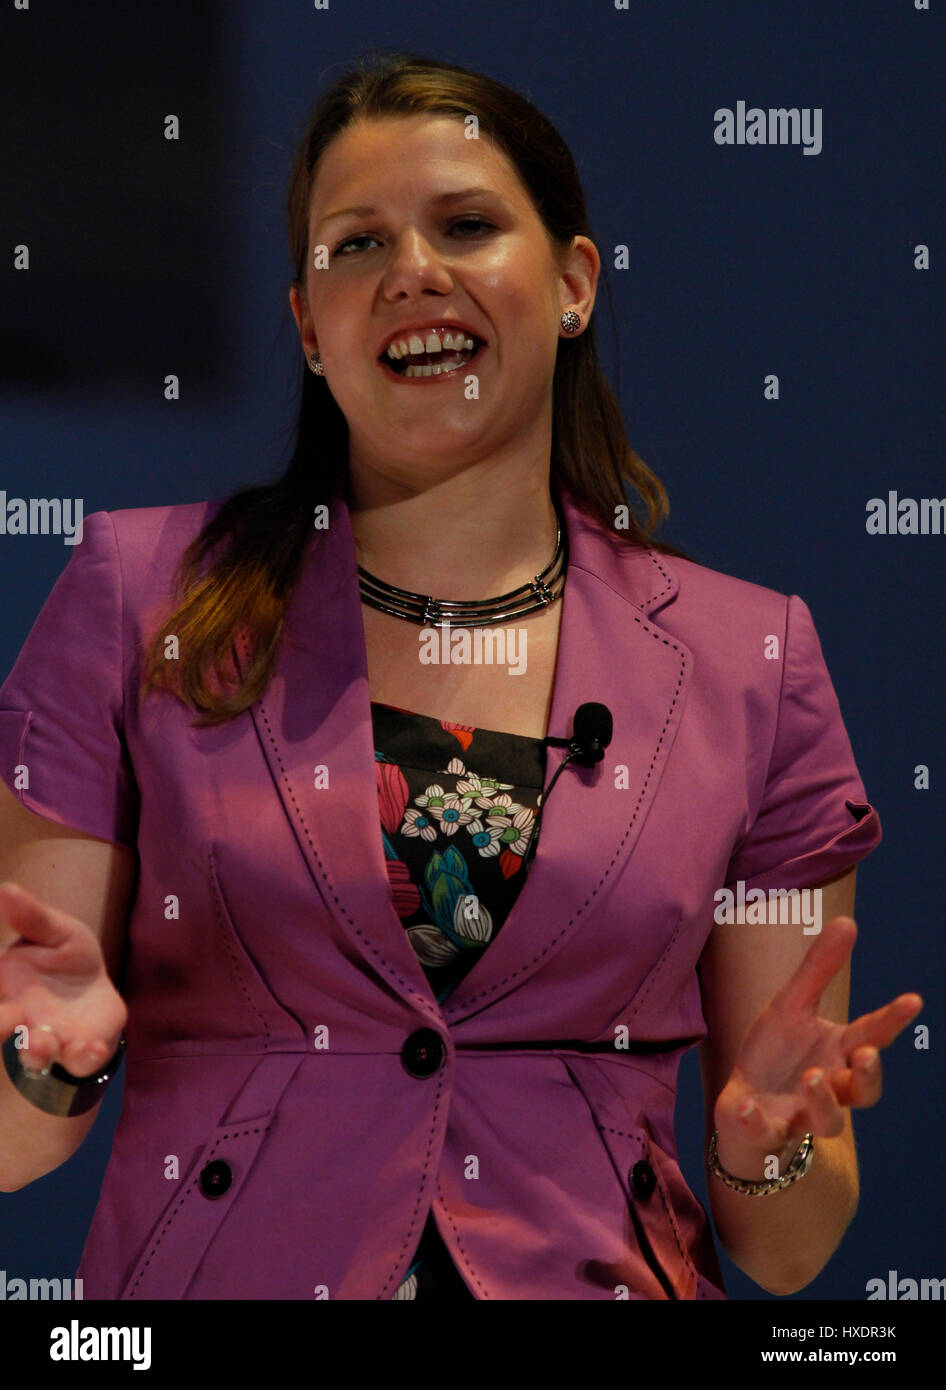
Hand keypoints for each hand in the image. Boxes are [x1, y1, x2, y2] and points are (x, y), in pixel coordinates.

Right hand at [0, 880, 126, 1078]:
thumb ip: (32, 917)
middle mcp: (20, 1017)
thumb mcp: (56, 931)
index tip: (6, 1003)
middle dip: (0, 1027)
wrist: (97, 992)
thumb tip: (6, 888)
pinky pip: (78, 1061)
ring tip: (41, 1045)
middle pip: (1, 1028)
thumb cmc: (67, 958)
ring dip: (34, 1052)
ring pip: (33, 1053)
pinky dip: (83, 1058)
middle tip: (12, 1016)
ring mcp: (49, 1037)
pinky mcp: (79, 1050)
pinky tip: (91, 1047)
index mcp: (7, 985)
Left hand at [713, 915, 922, 1176]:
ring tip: (811, 1076)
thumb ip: (819, 969)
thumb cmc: (776, 1051)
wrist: (743, 1102)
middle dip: (869, 1075)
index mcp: (837, 1051)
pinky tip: (746, 1106)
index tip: (912, 999)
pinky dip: (758, 1120)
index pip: (872, 1035)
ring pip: (829, 1121)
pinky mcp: (767, 1131)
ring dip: (822, 1099)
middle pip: (865, 1090)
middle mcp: (829, 1086)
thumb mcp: (791, 1004)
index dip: (892, 1019)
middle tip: (863, 1054)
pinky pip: (767, 1133)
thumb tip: (848, 920)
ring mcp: (801, 1113)